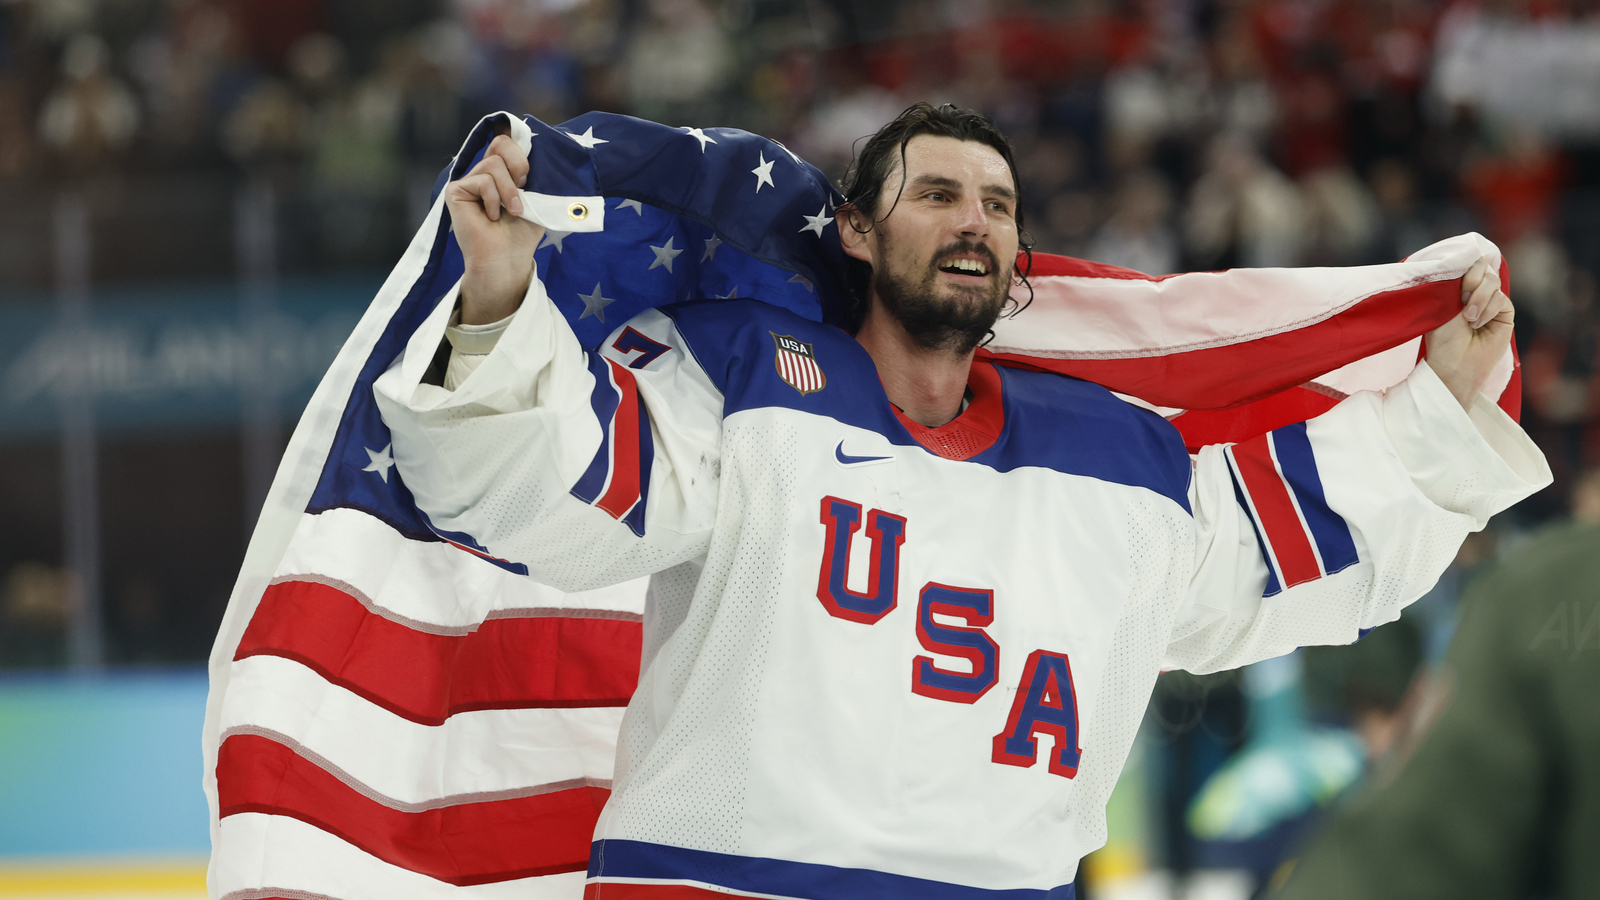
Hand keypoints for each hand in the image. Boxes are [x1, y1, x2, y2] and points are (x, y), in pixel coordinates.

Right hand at [445, 131, 544, 323]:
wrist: (507, 257)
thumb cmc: (522, 232)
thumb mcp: (535, 196)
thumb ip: (531, 171)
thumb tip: (533, 145)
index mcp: (502, 172)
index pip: (507, 142)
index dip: (520, 152)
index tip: (529, 177)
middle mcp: (483, 173)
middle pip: (500, 144)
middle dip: (519, 166)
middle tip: (523, 189)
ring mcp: (469, 181)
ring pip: (493, 164)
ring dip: (509, 191)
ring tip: (511, 212)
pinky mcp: (456, 191)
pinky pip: (482, 180)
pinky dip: (494, 200)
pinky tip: (492, 217)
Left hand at [1424, 255, 1514, 409]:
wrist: (1454, 363)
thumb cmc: (1443, 338)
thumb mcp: (1444, 305)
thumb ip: (1457, 282)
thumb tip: (1472, 259)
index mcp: (1457, 288)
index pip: (1468, 262)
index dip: (1465, 266)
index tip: (1456, 282)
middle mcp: (1475, 292)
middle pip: (1483, 267)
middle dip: (1472, 281)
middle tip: (1461, 300)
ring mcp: (1491, 301)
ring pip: (1493, 281)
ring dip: (1479, 298)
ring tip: (1468, 319)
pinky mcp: (1505, 312)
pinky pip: (1501, 298)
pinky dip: (1487, 309)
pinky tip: (1477, 325)